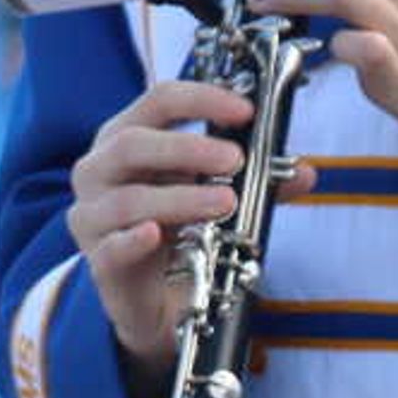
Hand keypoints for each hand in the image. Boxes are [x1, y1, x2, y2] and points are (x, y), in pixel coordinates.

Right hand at [67, 79, 282, 365]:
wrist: (156, 298)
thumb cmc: (181, 231)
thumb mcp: (218, 195)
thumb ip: (258, 183)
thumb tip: (304, 172)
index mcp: (128, 140)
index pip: (157, 103)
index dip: (200, 99)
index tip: (243, 110)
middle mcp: (101, 171)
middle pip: (131, 144)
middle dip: (186, 148)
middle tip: (235, 159)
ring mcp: (94, 216)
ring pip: (129, 199)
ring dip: (181, 198)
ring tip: (225, 203)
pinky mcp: (100, 262)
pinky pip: (112, 248)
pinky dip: (134, 240)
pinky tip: (156, 235)